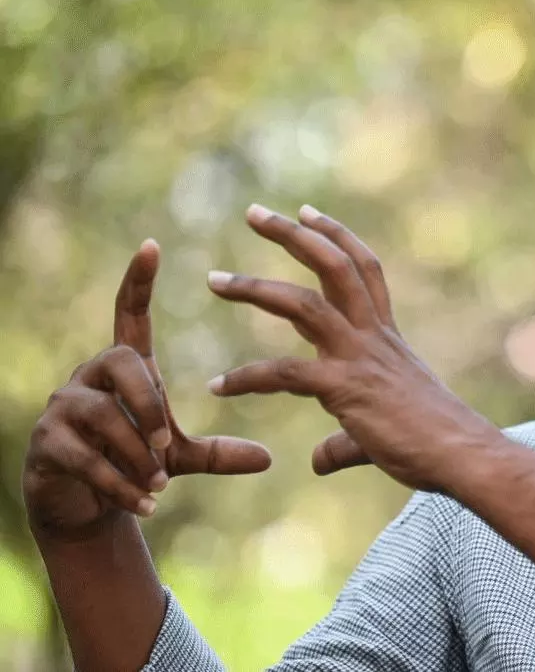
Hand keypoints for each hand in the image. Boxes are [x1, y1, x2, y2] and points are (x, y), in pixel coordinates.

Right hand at [23, 239, 271, 541]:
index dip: (138, 281)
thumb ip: (219, 453)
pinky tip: (145, 505)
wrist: (81, 507)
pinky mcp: (47, 443)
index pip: (129, 314)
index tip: (152, 245)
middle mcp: (89, 376)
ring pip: (103, 415)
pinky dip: (120, 485)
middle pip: (122, 366)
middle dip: (148, 407)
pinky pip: (86, 457)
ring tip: (157, 485)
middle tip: (165, 446)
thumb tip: (269, 458)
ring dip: (135, 454)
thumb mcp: (180, 457)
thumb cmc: (134, 466)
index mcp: (125, 368)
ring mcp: (62, 407)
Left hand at [205, 204, 498, 490]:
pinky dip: (247, 378)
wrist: (463, 456)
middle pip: (334, 267)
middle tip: (255, 212)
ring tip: (215, 281)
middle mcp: (373, 337)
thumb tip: (318, 459)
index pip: (363, 270)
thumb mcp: (381, 433)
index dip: (336, 237)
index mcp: (386, 337)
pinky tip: (220, 387)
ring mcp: (359, 358)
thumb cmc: (434, 445)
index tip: (307, 212)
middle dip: (294, 235)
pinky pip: (284, 373)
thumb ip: (343, 443)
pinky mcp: (346, 388)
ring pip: (304, 304)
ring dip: (256, 288)